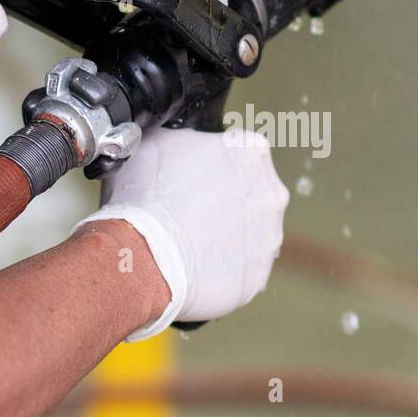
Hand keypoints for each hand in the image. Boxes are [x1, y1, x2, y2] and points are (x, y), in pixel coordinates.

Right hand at [74, 128, 289, 339]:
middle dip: (221, 204)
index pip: (235, 155)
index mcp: (252, 152)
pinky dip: (218, 271)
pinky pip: (238, 271)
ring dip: (222, 239)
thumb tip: (177, 143)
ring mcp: (268, 238)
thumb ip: (180, 139)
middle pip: (247, 195)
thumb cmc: (147, 196)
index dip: (208, 168)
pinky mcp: (257, 277)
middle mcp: (272, 193)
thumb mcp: (154, 143)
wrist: (145, 256)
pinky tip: (192, 268)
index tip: (189, 181)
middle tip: (186, 213)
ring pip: (246, 235)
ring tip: (186, 244)